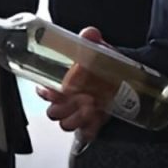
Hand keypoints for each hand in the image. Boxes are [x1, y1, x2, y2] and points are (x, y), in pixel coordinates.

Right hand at [37, 27, 113, 141]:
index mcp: (62, 83)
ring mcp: (78, 114)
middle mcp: (67, 101)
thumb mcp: (97, 50)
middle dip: (65, 107)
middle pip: (53, 112)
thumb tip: (89, 33)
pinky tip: (98, 118)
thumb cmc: (103, 66)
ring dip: (77, 117)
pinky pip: (84, 134)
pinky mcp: (92, 124)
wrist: (124, 79)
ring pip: (65, 124)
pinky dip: (90, 128)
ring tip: (92, 106)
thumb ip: (90, 40)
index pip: (43, 91)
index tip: (55, 90)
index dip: (46, 93)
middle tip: (82, 97)